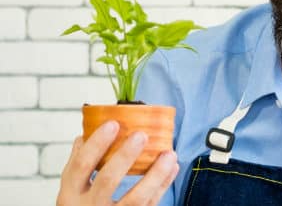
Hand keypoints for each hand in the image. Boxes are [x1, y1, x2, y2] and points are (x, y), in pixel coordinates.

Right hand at [56, 120, 178, 205]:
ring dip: (155, 174)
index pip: (81, 165)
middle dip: (125, 156)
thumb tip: (83, 136)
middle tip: (141, 135)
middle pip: (108, 180)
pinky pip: (150, 204)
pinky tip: (172, 167)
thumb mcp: (73, 190)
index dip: (96, 144)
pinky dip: (163, 185)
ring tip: (169, 154)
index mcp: (71, 193)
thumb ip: (78, 166)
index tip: (113, 124)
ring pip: (136, 198)